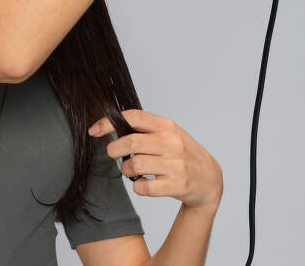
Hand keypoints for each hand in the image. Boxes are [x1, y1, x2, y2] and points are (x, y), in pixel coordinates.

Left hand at [88, 108, 222, 210]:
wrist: (209, 178)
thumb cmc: (181, 152)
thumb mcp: (168, 133)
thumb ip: (144, 128)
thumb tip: (111, 125)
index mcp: (166, 125)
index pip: (133, 117)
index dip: (109, 122)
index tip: (95, 130)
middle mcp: (171, 142)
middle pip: (130, 143)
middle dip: (113, 149)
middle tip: (112, 154)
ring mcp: (176, 164)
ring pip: (135, 165)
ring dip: (125, 170)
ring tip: (129, 170)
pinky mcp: (177, 185)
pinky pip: (144, 187)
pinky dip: (137, 186)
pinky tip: (142, 183)